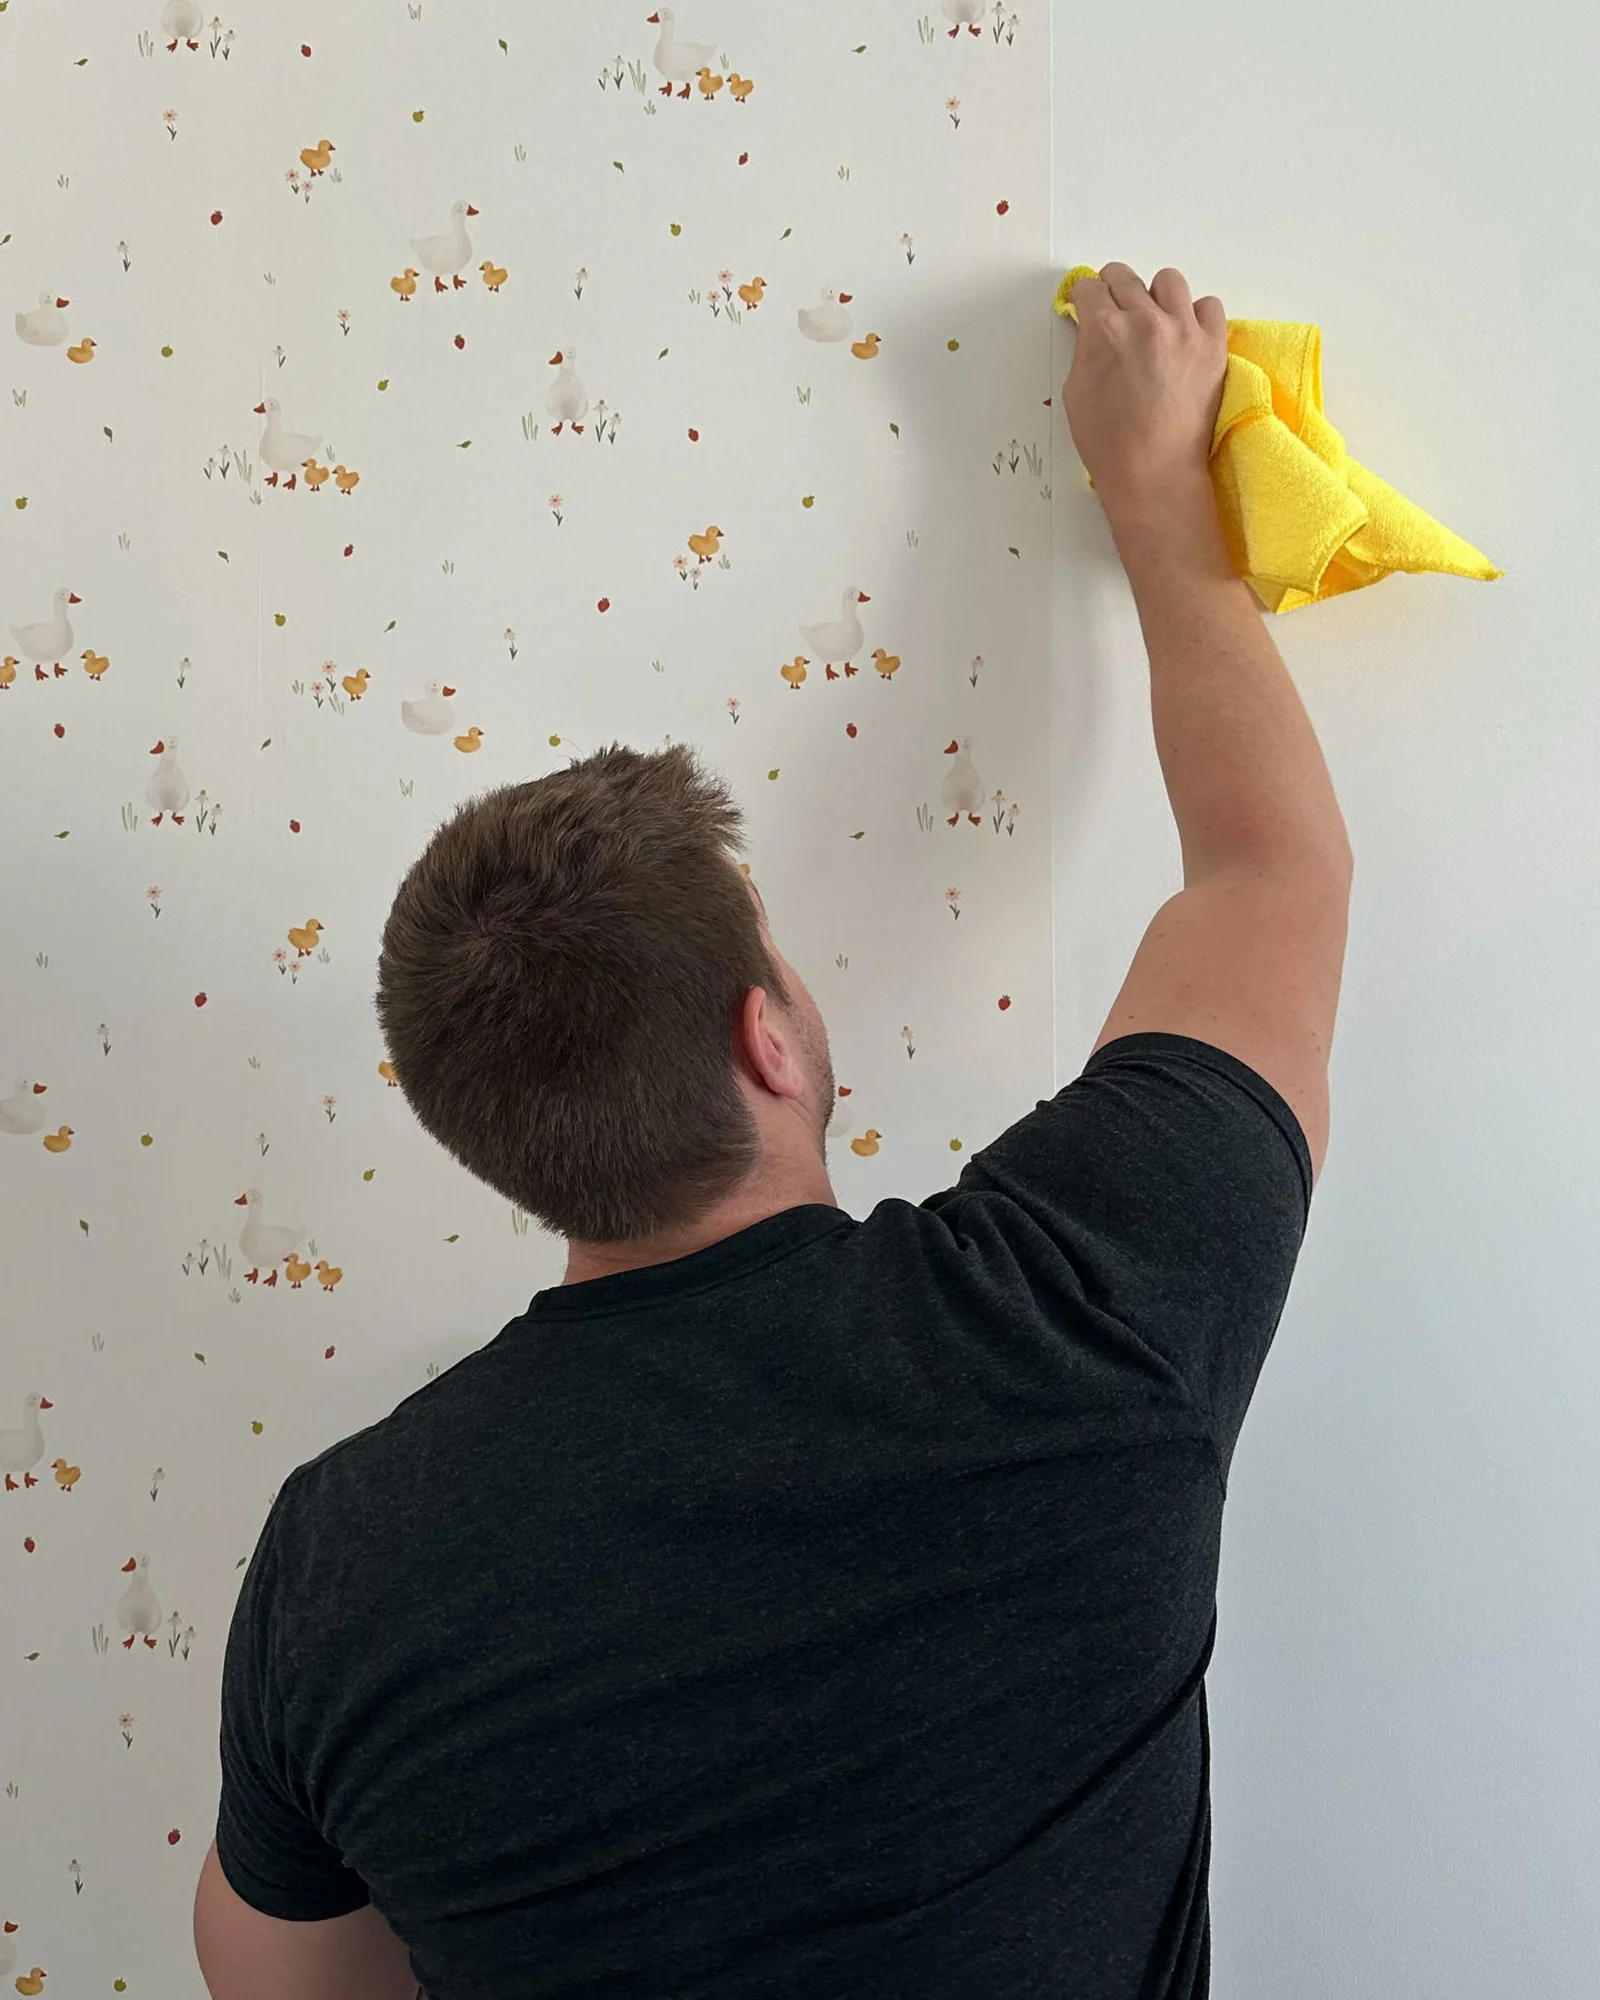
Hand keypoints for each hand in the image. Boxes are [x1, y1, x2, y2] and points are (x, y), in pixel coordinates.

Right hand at [1060, 263, 1228, 516]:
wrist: (1154, 472)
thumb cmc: (1110, 443)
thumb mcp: (1075, 392)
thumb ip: (1085, 349)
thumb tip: (1091, 330)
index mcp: (1105, 332)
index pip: (1090, 288)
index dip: (1084, 297)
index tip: (1087, 304)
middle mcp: (1145, 321)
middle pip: (1125, 277)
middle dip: (1113, 290)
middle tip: (1114, 310)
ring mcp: (1183, 330)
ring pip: (1168, 281)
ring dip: (1155, 296)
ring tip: (1153, 320)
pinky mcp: (1212, 345)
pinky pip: (1209, 305)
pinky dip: (1195, 314)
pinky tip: (1184, 334)